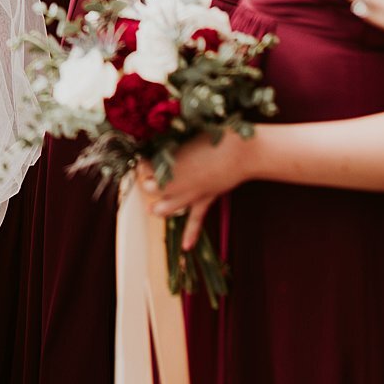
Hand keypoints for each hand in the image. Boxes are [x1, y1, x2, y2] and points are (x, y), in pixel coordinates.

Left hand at [138, 132, 251, 250]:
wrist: (241, 152)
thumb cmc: (215, 138)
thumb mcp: (188, 135)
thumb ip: (172, 142)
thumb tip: (161, 141)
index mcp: (167, 164)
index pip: (144, 167)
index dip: (142, 162)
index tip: (142, 157)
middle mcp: (175, 183)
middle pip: (150, 188)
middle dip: (147, 183)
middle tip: (148, 176)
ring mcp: (190, 195)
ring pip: (166, 208)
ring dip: (158, 208)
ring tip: (153, 209)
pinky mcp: (205, 201)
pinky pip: (195, 221)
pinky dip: (191, 234)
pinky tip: (185, 247)